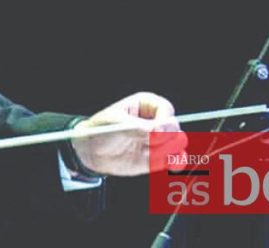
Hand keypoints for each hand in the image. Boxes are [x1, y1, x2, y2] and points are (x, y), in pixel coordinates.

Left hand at [70, 92, 186, 176]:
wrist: (91, 152)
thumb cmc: (101, 130)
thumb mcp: (117, 124)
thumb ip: (139, 128)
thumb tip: (159, 131)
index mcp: (146, 104)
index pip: (166, 110)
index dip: (163, 121)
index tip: (155, 132)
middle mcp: (156, 121)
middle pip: (175, 127)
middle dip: (163, 138)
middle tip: (147, 143)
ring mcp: (158, 140)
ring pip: (177, 144)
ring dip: (164, 150)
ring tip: (145, 152)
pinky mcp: (158, 157)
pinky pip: (176, 159)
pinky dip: (176, 163)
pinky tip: (170, 164)